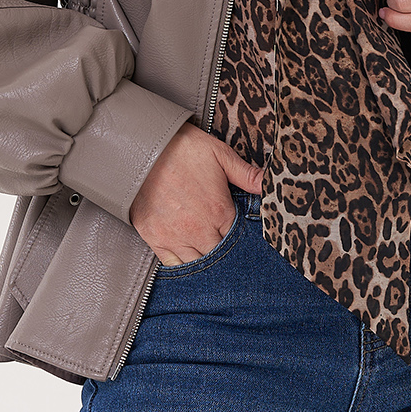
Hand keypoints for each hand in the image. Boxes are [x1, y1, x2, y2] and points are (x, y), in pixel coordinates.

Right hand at [129, 123, 262, 266]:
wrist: (141, 146)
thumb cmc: (182, 149)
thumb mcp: (220, 154)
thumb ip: (246, 174)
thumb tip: (268, 185)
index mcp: (218, 211)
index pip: (237, 241)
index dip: (240, 240)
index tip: (236, 234)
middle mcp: (198, 230)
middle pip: (219, 258)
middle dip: (224, 254)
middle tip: (222, 244)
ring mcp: (174, 236)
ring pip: (197, 265)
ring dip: (204, 261)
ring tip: (206, 251)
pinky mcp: (154, 237)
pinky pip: (171, 264)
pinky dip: (181, 263)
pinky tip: (187, 256)